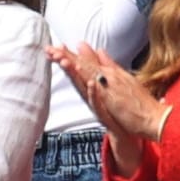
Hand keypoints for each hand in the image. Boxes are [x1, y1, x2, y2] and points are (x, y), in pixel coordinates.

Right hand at [48, 43, 168, 175]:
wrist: (127, 134)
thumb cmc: (116, 111)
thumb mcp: (105, 86)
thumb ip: (98, 67)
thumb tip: (92, 50)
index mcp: (92, 88)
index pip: (76, 69)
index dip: (65, 57)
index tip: (52, 46)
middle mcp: (91, 97)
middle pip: (75, 77)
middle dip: (64, 64)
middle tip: (52, 52)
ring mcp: (97, 106)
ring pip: (83, 89)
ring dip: (74, 76)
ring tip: (66, 63)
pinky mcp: (106, 116)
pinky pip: (99, 104)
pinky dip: (95, 94)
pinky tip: (92, 84)